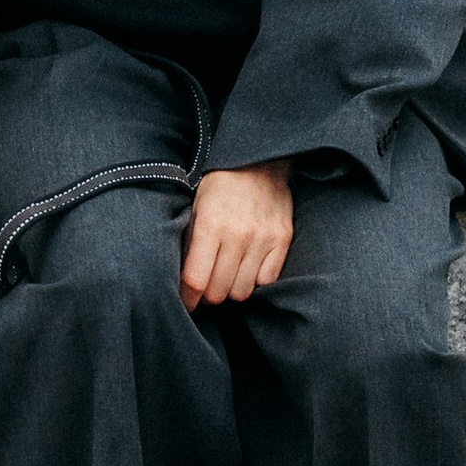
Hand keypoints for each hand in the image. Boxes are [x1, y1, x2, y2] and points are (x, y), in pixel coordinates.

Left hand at [181, 161, 293, 310]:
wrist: (258, 162)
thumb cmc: (220, 186)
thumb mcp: (195, 208)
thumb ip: (189, 244)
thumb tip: (183, 281)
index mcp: (210, 225)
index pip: (196, 279)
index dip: (187, 298)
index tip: (186, 303)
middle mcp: (237, 235)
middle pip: (219, 291)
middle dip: (209, 295)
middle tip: (207, 286)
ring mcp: (263, 239)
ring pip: (242, 291)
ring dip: (231, 289)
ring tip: (227, 276)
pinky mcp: (282, 241)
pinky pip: (267, 280)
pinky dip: (255, 280)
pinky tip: (247, 268)